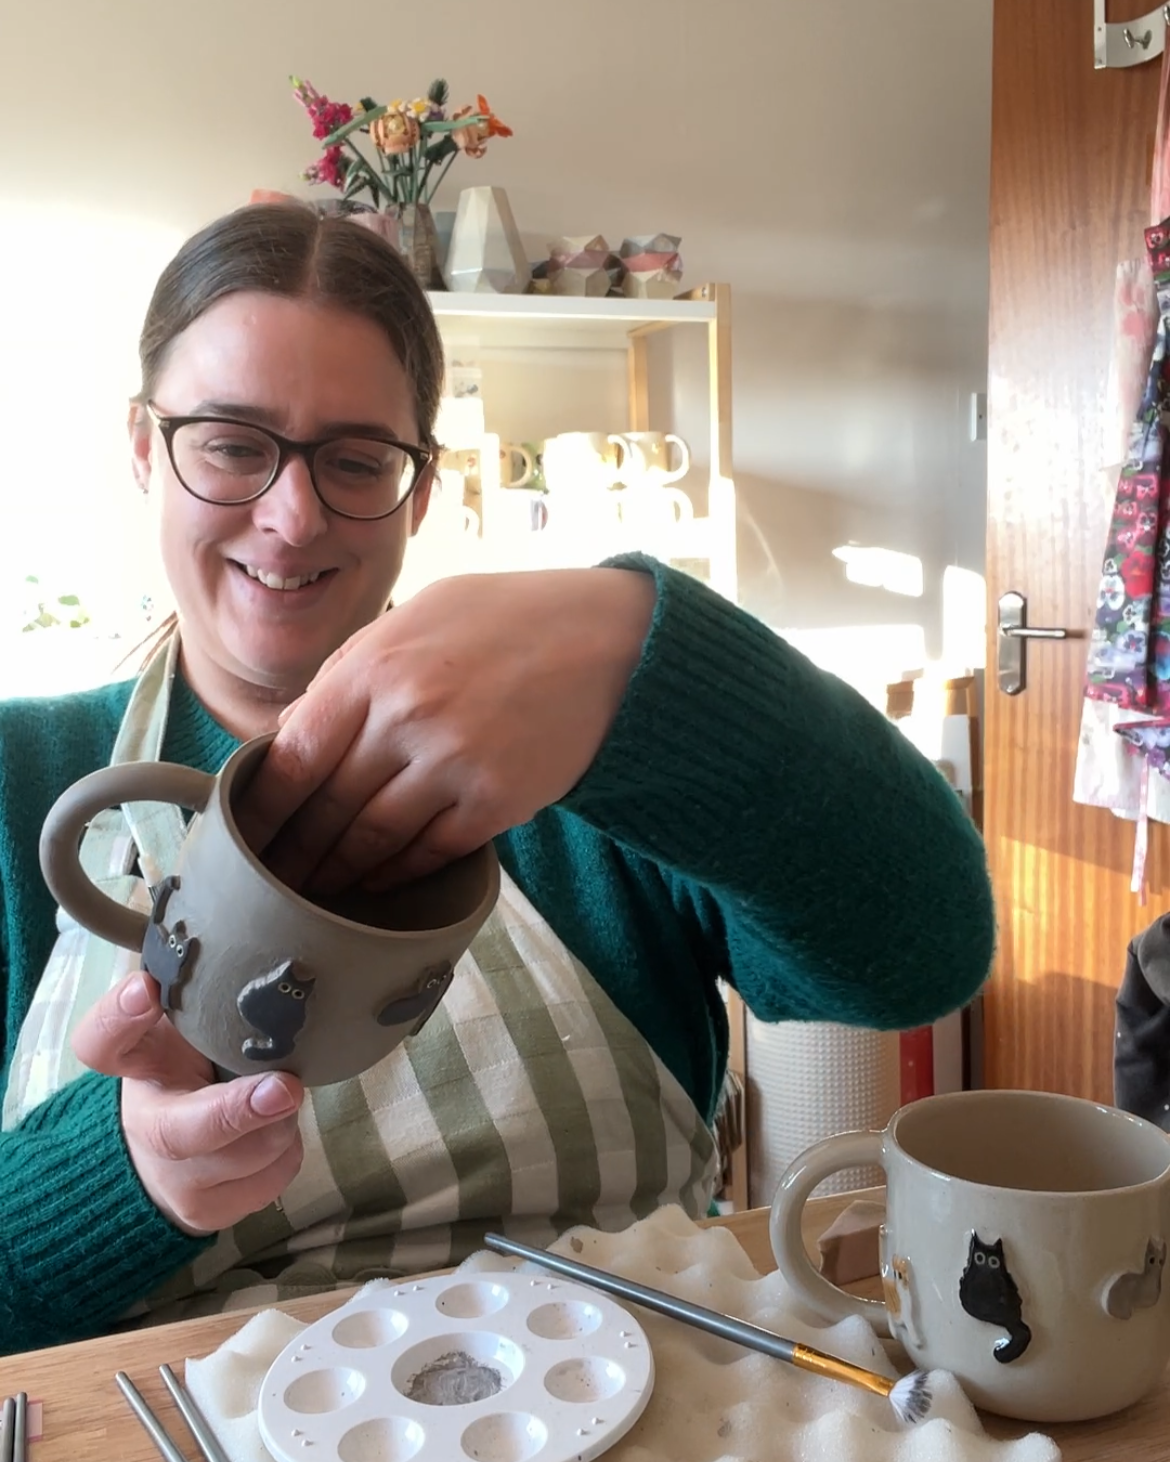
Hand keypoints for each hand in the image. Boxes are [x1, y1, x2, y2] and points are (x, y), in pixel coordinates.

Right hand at [72, 971, 304, 1235]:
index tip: (146, 988)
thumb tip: (262, 946)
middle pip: (182, 1131)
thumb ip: (203, 997)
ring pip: (248, 1158)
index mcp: (134, 1065)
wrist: (170, 1158)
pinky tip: (275, 1130)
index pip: (104, 1042)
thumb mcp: (186, 1031)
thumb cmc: (193, 1072)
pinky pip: (273, 1179)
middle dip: (237, 1112)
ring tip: (279, 1096)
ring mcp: (175, 1179)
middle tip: (285, 1086)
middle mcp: (146, 1125)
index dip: (120, 1017)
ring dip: (281, 1124)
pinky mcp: (209, 1213)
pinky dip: (286, 1150)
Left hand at [235, 567, 655, 892]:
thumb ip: (351, 670)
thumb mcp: (415, 617)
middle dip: (292, 851)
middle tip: (270, 878)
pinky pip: (429, 851)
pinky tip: (377, 881)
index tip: (245, 834)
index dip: (263, 807)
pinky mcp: (497, 800)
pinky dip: (396, 873)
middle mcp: (407, 716)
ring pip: (373, 839)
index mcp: (374, 667)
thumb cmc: (507, 620)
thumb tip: (296, 729)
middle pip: (328, 806)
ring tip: (316, 888)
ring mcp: (454, 763)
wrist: (609, 640)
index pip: (294, 755)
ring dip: (339, 871)